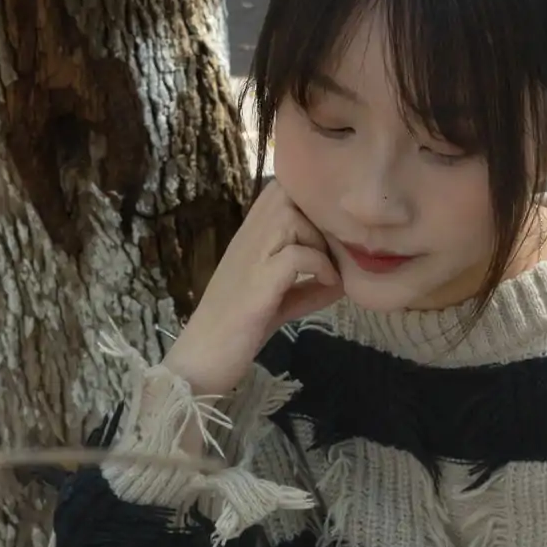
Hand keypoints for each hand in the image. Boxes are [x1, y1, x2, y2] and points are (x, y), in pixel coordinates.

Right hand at [166, 179, 341, 400]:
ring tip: (329, 269)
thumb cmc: (237, 330)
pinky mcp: (258, 281)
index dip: (312, 200)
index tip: (333, 231)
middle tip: (335, 248)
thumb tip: (343, 278)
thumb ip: (307, 286)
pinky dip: (321, 267)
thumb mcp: (279, 301)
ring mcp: (251, 255)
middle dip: (319, 216)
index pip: (282, 188)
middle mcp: (248, 236)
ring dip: (320, 242)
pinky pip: (298, 255)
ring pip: (294, 217)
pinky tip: (327, 285)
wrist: (203, 359)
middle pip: (288, 191)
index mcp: (251, 235)